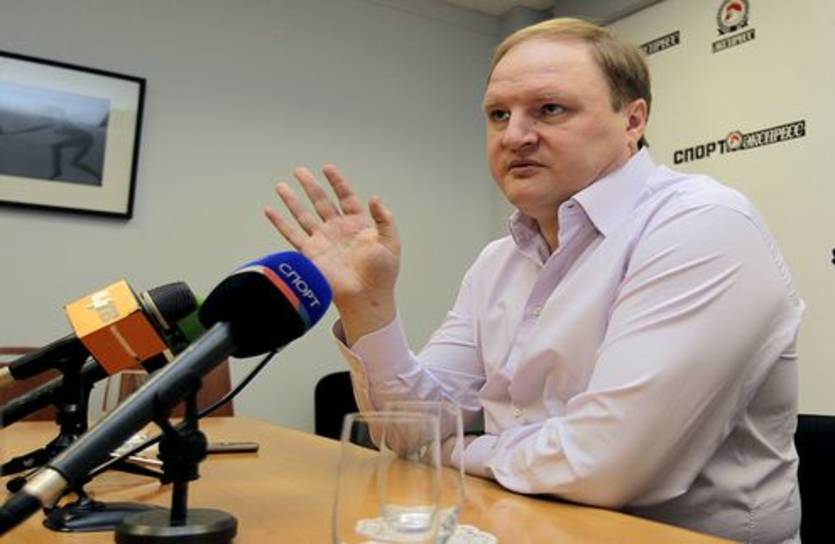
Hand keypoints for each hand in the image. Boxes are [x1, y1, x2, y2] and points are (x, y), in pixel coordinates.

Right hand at [265, 165, 400, 341]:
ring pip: (304, 214)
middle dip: (310, 186)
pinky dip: (280, 223)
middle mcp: (338, 229)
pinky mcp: (311, 253)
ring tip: (281, 186)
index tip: (327, 168)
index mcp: (358, 224)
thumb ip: (384, 218)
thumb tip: (374, 197)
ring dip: (292, 200)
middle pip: (321, 201)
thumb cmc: (381, 274)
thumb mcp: (390, 242)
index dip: (337, 182)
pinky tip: (270, 210)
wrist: (366, 297)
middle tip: (299, 170)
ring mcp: (323, 240)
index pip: (346, 196)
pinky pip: (292, 234)